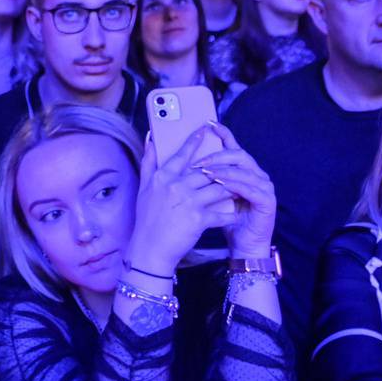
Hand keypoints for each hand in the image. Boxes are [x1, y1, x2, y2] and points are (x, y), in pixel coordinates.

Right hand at [125, 128, 237, 276]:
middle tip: (233, 165)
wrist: (150, 250)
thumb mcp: (143, 189)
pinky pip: (220, 212)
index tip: (205, 129)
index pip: (182, 154)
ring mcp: (188, 202)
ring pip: (217, 188)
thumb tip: (150, 138)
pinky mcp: (198, 219)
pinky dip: (228, 214)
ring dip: (229, 189)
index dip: (194, 141)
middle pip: (205, 171)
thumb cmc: (147, 220)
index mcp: (163, 177)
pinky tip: (234, 214)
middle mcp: (175, 186)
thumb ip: (148, 162)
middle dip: (221, 169)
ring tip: (238, 189)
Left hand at [190, 126, 276, 258]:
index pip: (233, 147)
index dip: (224, 134)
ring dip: (224, 171)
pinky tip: (221, 185)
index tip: (209, 123)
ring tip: (206, 172)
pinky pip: (250, 189)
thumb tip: (182, 161)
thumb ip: (203, 178)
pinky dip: (235, 186)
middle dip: (218, 156)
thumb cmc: (226, 220)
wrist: (243, 246)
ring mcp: (264, 186)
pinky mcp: (267, 201)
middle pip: (238, 156)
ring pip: (243, 171)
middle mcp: (256, 174)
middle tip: (199, 160)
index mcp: (244, 170)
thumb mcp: (211, 196)